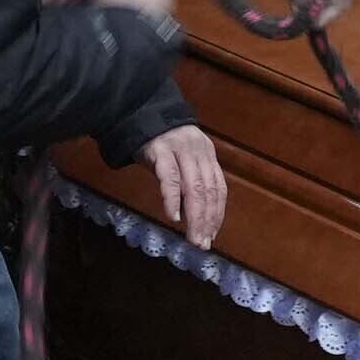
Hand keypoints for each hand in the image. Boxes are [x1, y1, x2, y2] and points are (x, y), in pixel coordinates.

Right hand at [143, 121, 228, 246]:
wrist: (140, 115)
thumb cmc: (162, 144)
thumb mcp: (183, 159)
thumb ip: (191, 181)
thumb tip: (197, 217)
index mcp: (207, 155)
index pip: (218, 188)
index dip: (217, 213)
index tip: (213, 234)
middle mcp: (199, 152)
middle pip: (208, 191)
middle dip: (207, 220)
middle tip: (203, 243)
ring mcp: (181, 150)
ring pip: (193, 187)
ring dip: (195, 216)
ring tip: (193, 237)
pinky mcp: (160, 150)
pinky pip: (169, 177)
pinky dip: (173, 198)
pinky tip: (174, 216)